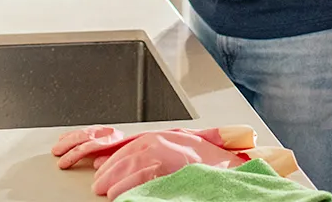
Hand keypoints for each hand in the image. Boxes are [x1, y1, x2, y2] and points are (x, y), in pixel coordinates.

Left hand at [88, 131, 248, 197]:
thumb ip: (157, 152)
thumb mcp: (182, 149)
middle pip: (127, 156)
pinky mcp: (169, 167)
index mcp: (165, 136)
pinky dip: (128, 186)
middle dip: (110, 171)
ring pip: (131, 166)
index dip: (112, 158)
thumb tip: (131, 162)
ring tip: (106, 191)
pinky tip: (119, 194)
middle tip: (99, 184)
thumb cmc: (210, 163)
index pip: (131, 146)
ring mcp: (167, 153)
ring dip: (115, 180)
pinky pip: (142, 177)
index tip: (100, 168)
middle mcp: (163, 141)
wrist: (232, 168)